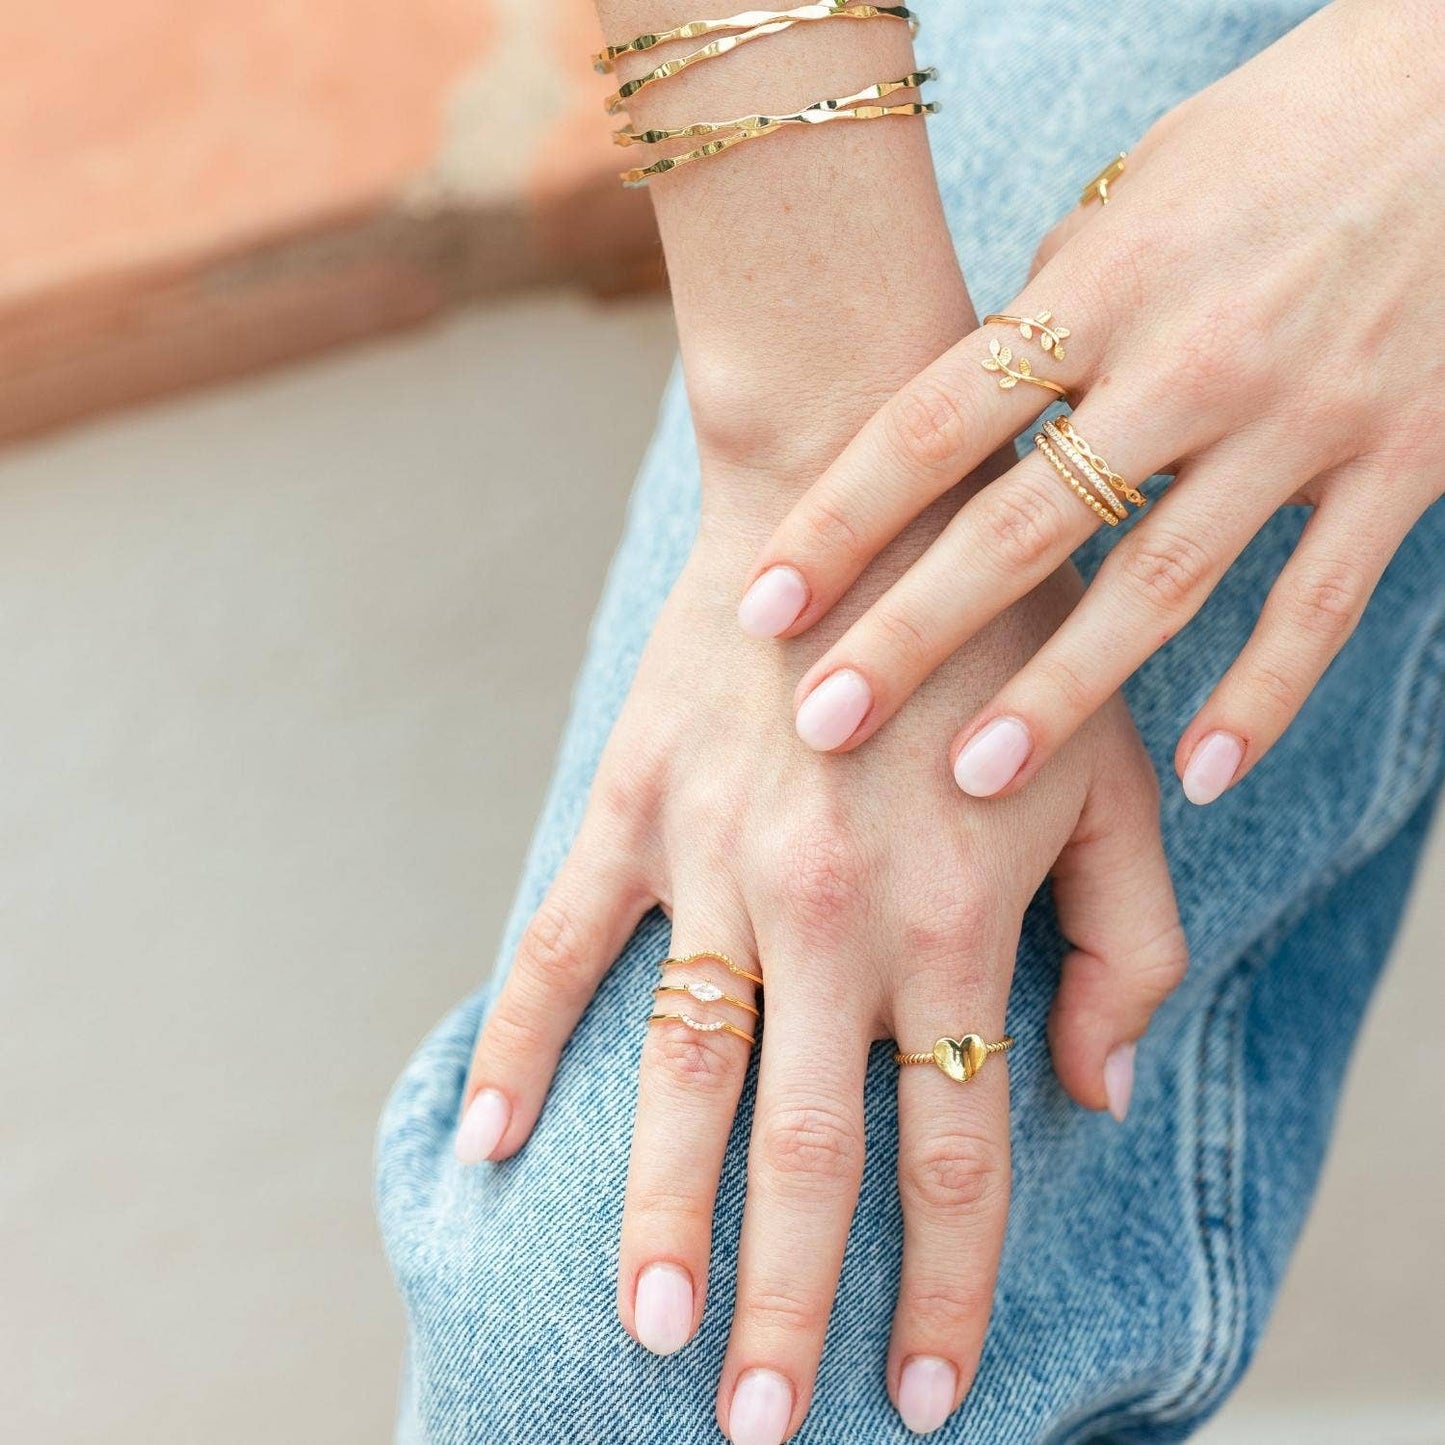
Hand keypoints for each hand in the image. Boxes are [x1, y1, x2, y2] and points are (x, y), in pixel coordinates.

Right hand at [454, 475, 1184, 1439]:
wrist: (872, 486)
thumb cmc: (1011, 641)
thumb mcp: (1113, 787)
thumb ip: (1119, 950)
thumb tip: (1086, 1096)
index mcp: (957, 921)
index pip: (954, 1155)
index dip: (940, 1291)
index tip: (917, 1394)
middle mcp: (831, 914)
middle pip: (802, 1152)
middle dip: (781, 1305)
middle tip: (752, 1421)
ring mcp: (717, 862)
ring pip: (678, 1073)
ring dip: (655, 1214)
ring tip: (641, 1328)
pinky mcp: (636, 807)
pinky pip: (562, 942)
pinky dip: (517, 1040)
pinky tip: (490, 1141)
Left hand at [735, 0, 1444, 804]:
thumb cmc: (1277, 135)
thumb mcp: (1133, 193)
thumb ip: (1050, 308)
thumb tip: (972, 402)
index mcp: (1100, 285)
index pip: (933, 424)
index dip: (838, 523)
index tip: (763, 608)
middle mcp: (1187, 359)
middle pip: (1019, 526)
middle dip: (910, 635)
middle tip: (823, 724)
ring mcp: (1299, 416)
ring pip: (1159, 584)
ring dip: (1061, 695)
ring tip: (973, 779)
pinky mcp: (1405, 460)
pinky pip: (1322, 603)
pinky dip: (1263, 696)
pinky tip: (1201, 776)